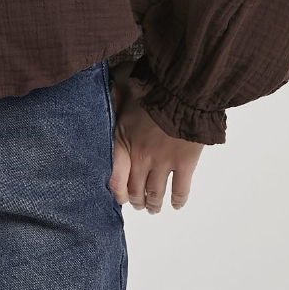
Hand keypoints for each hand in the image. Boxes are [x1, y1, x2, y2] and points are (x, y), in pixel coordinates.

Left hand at [109, 84, 204, 213]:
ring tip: (153, 207)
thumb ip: (112, 90)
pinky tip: (175, 204)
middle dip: (135, 199)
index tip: (118, 194)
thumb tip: (103, 81)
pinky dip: (178, 200)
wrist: (181, 91)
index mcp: (123, 141)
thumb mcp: (122, 84)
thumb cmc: (150, 85)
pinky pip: (180, 190)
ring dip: (154, 203)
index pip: (114, 178)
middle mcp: (141, 158)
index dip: (116, 191)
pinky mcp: (185, 164)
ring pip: (156, 194)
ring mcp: (163, 164)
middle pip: (135, 189)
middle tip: (137, 203)